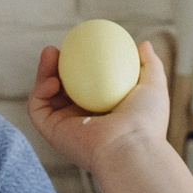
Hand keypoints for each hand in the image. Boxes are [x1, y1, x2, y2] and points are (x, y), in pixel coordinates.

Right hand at [27, 38, 171, 177]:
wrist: (130, 148)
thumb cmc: (146, 121)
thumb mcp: (153, 86)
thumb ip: (150, 65)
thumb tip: (143, 44)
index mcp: (103, 111)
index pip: (86, 84)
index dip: (79, 64)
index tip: (81, 44)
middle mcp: (82, 119)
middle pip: (62, 88)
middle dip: (56, 66)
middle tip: (59, 48)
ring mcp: (65, 126)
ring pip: (46, 95)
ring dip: (43, 72)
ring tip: (50, 53)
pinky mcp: (52, 132)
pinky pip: (38, 107)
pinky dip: (39, 90)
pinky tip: (52, 78)